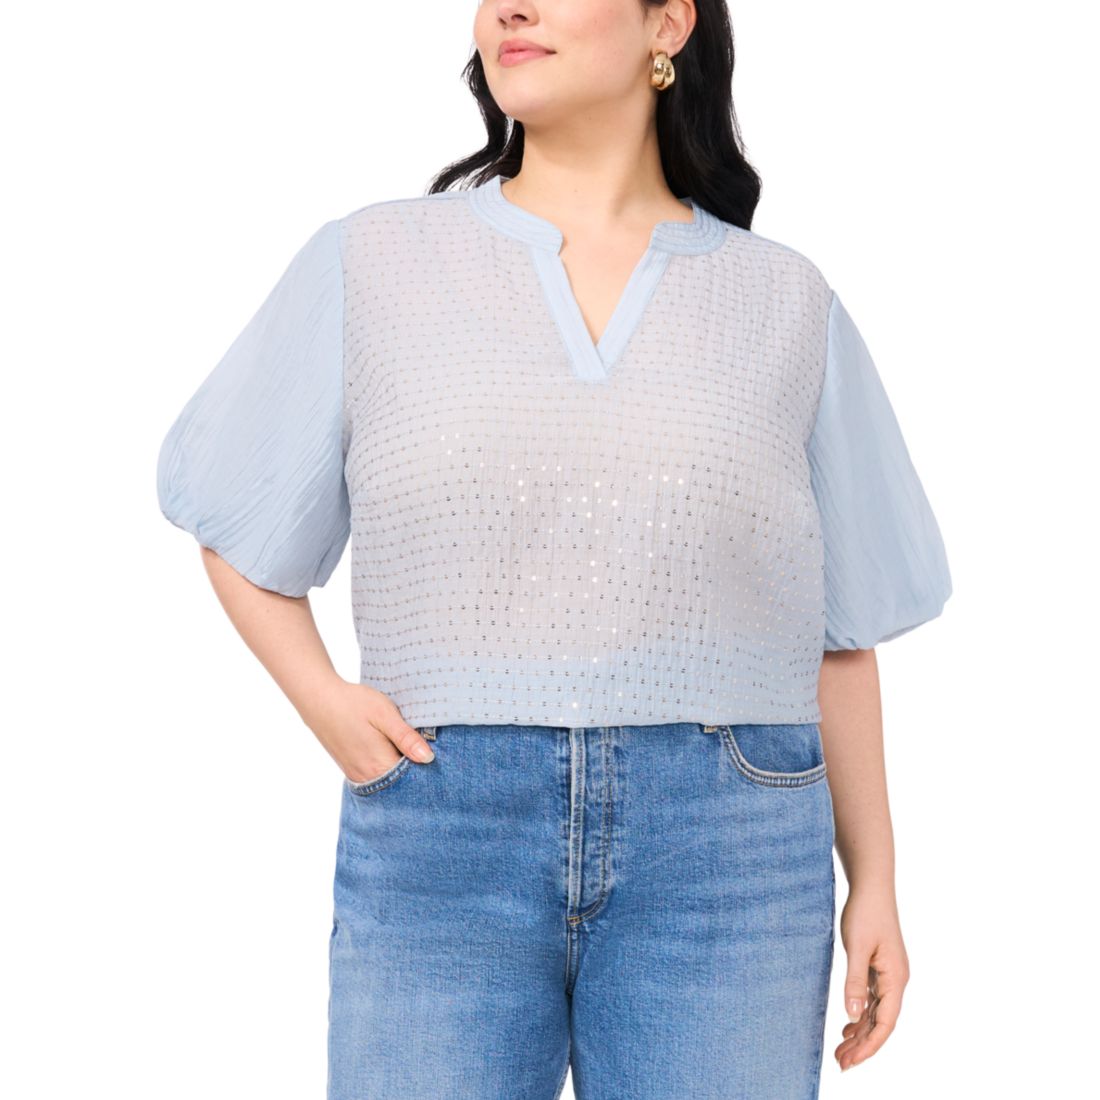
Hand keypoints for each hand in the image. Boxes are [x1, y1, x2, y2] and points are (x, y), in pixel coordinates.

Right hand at [304, 680, 435, 783]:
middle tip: (421, 743)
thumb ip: (406, 738)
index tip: (433, 750)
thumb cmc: (353, 703)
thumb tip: (429, 758)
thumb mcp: (385, 714)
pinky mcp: (351, 769)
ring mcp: (357, 775)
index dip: (426, 765)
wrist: (320, 699)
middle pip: (401, 781)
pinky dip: (386, 765)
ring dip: (400, 765)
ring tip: (404, 743)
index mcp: (378, 765)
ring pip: (388, 778)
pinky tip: (389, 747)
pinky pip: (376, 774)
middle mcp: (367, 776)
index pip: (413, 777)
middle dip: (414, 767)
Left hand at [835, 885, 908, 1071]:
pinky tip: (848, 1025)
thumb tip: (852, 1014)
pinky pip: (872, 1000)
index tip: (850, 1061)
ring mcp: (889, 975)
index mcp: (896, 978)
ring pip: (876, 1013)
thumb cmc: (865, 913)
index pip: (885, 1023)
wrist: (871, 887)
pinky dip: (860, 1015)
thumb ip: (855, 980)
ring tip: (840, 1051)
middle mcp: (896, 981)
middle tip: (840, 1063)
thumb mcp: (857, 946)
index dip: (869, 1045)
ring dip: (860, 1032)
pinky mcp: (879, 968)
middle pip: (881, 1022)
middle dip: (862, 1045)